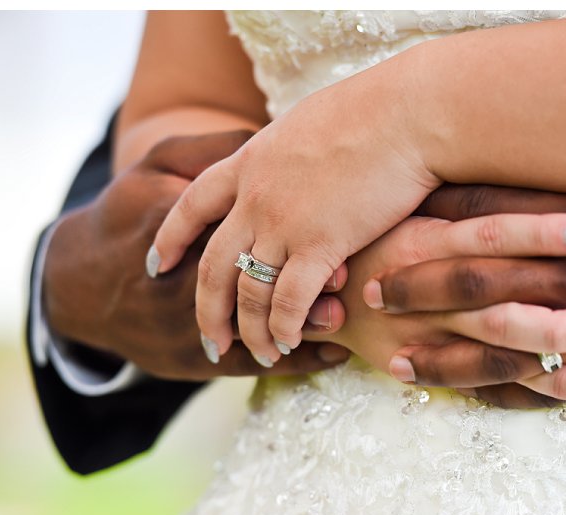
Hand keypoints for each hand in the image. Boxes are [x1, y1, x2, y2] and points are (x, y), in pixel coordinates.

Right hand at [44, 130, 351, 379]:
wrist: (83, 280)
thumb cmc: (132, 210)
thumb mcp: (160, 165)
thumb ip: (212, 149)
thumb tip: (267, 133)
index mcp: (170, 220)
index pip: (229, 225)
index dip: (282, 227)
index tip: (330, 222)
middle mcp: (175, 278)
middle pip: (242, 285)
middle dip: (294, 287)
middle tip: (343, 280)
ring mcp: (181, 324)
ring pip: (247, 332)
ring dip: (296, 330)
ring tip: (342, 322)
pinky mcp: (189, 359)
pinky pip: (248, 365)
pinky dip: (292, 362)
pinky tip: (334, 353)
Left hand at [148, 62, 438, 366]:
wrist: (407, 112)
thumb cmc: (377, 110)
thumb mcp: (310, 122)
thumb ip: (289, 152)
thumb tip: (295, 158)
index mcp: (249, 161)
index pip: (192, 205)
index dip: (171, 239)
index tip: (157, 265)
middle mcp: (255, 197)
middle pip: (212, 265)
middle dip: (206, 309)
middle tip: (209, 341)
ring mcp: (283, 222)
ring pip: (248, 292)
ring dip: (250, 331)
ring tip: (259, 354)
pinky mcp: (320, 244)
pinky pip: (289, 301)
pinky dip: (284, 327)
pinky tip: (288, 341)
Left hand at [371, 185, 565, 405]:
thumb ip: (532, 204)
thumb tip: (454, 194)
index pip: (480, 233)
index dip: (422, 247)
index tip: (378, 257)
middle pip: (479, 288)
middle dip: (417, 297)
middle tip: (369, 302)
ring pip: (506, 351)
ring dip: (446, 361)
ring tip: (401, 367)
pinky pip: (552, 391)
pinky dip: (504, 397)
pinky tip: (465, 397)